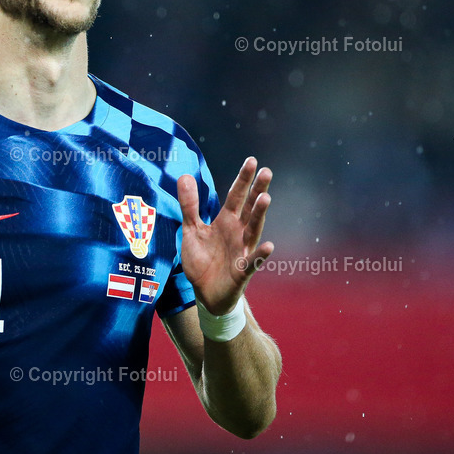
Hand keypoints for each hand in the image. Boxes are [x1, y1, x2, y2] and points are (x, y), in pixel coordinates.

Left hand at [178, 158, 273, 314]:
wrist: (204, 293)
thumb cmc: (202, 260)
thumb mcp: (191, 229)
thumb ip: (189, 204)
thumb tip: (184, 175)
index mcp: (226, 221)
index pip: (236, 196)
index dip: (243, 179)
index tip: (252, 160)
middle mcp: (238, 233)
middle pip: (249, 208)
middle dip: (257, 190)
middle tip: (267, 171)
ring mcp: (242, 250)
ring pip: (253, 230)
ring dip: (259, 215)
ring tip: (265, 198)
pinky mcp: (241, 271)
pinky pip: (252, 262)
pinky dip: (260, 254)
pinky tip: (268, 246)